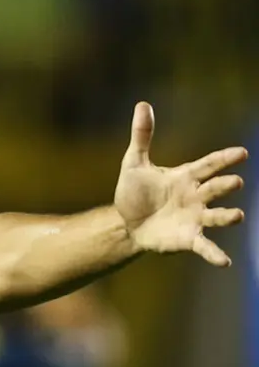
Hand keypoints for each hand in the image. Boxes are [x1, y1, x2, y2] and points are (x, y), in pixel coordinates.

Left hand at [114, 101, 247, 265]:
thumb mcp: (134, 163)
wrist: (125, 222)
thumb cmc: (135, 192)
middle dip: (226, 185)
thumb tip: (142, 104)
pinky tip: (224, 262)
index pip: (208, 164)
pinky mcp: (188, 238)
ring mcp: (194, 218)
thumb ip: (142, 136)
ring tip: (237, 215)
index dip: (224, 159)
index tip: (241, 153)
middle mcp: (196, 197)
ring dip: (227, 216)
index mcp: (186, 177)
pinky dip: (214, 253)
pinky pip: (205, 246)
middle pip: (215, 188)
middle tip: (235, 181)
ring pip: (216, 216)